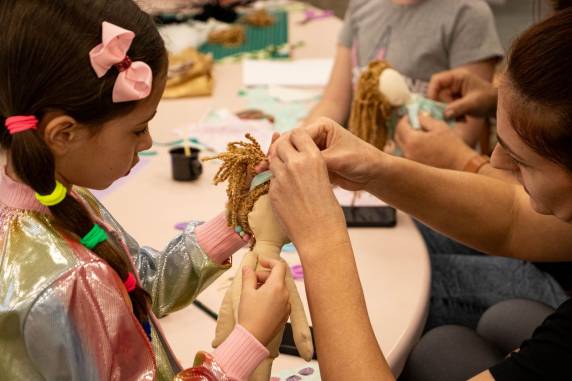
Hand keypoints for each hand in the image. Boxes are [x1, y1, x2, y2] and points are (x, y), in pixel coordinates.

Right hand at [238, 258, 289, 345]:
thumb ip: (248, 276)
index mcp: (277, 286)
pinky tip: (260, 303)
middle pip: (278, 277)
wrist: (253, 338)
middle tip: (252, 280)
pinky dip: (273, 296)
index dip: (269, 261)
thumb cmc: (249, 314)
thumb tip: (248, 268)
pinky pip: (281, 300)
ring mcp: (287, 306)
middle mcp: (286, 295)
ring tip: (255, 292)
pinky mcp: (285, 315)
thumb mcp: (246, 292)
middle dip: (265, 275)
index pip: (279, 266)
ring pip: (280, 289)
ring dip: (269, 286)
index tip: (260, 261)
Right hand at [269, 118, 383, 191]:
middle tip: (262, 165)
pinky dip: (283, 170)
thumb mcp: (338, 159)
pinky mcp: (312, 162)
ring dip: (275, 162)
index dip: (282, 146)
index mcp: (321, 126)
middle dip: (274, 153)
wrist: (373, 173)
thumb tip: (297, 164)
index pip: (295, 134)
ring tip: (260, 171)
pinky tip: (271, 176)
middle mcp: (315, 135)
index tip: (272, 158)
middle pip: (288, 143)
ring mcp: (312, 149)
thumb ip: (318, 160)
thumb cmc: (361, 160)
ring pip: (289, 154)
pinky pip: (294, 164)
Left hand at [269, 127, 348, 250]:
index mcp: (313, 157)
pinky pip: (271, 180)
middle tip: (288, 159)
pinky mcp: (273, 191)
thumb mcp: (324, 178)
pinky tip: (288, 194)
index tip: (296, 145)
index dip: (295, 138)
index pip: (297, 132)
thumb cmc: (328, 210)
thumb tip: (294, 156)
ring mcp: (281, 177)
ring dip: (278, 164)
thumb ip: (308, 165)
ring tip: (289, 176)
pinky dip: (277, 182)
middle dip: (282, 149)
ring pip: (272, 161)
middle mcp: (295, 164)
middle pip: (280, 144)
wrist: (320, 235)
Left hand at [395, 114, 476, 169]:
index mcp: (412, 141)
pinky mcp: (414, 170)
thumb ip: (426, 119)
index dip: (404, 120)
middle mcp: (407, 153)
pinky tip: (415, 149)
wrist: (461, 166)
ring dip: (402, 142)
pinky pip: (404, 159)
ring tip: (411, 138)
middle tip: (409, 126)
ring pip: (397, 150)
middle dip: (401, 130)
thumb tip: (417, 116)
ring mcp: (409, 163)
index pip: (400, 127)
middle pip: (396, 138)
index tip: (409, 117)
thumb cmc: (452, 145)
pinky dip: (406, 152)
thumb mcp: (440, 127)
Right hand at [427, 68, 497, 118]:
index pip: (436, 80)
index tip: (432, 105)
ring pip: (440, 103)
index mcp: (457, 77)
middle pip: (437, 94)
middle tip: (448, 116)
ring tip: (460, 119)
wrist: (497, 105)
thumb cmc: (488, 99)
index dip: (431, 91)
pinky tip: (462, 119)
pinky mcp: (453, 101)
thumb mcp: (474, 103)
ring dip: (448, 113)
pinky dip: (452, 115)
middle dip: (441, 107)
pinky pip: (446, 109)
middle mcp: (453, 83)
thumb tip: (444, 115)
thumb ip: (459, 108)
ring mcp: (453, 92)